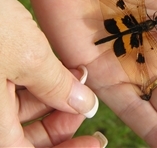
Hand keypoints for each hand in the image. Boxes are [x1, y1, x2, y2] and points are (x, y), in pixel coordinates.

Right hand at [0, 0, 100, 146]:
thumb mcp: (28, 57)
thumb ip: (57, 86)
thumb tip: (86, 106)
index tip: (96, 141)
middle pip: (27, 134)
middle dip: (63, 119)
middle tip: (87, 103)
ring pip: (26, 108)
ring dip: (57, 94)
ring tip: (80, 76)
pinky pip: (20, 86)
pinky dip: (44, 79)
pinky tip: (64, 67)